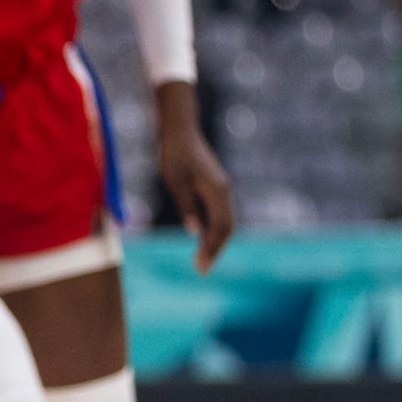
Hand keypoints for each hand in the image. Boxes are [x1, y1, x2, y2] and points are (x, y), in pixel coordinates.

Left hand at [152, 82, 234, 273]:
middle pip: (227, 227)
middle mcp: (223, 191)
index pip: (219, 227)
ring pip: (224, 221)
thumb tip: (194, 231)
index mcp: (216, 191)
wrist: (180, 131)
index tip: (201, 267)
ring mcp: (220, 189)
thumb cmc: (174, 155)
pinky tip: (202, 241)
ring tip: (202, 260)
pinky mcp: (214, 188)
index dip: (211, 249)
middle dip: (216, 250)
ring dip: (215, 241)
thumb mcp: (175, 182)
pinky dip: (213, 230)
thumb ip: (186, 206)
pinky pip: (218, 214)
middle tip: (202, 270)